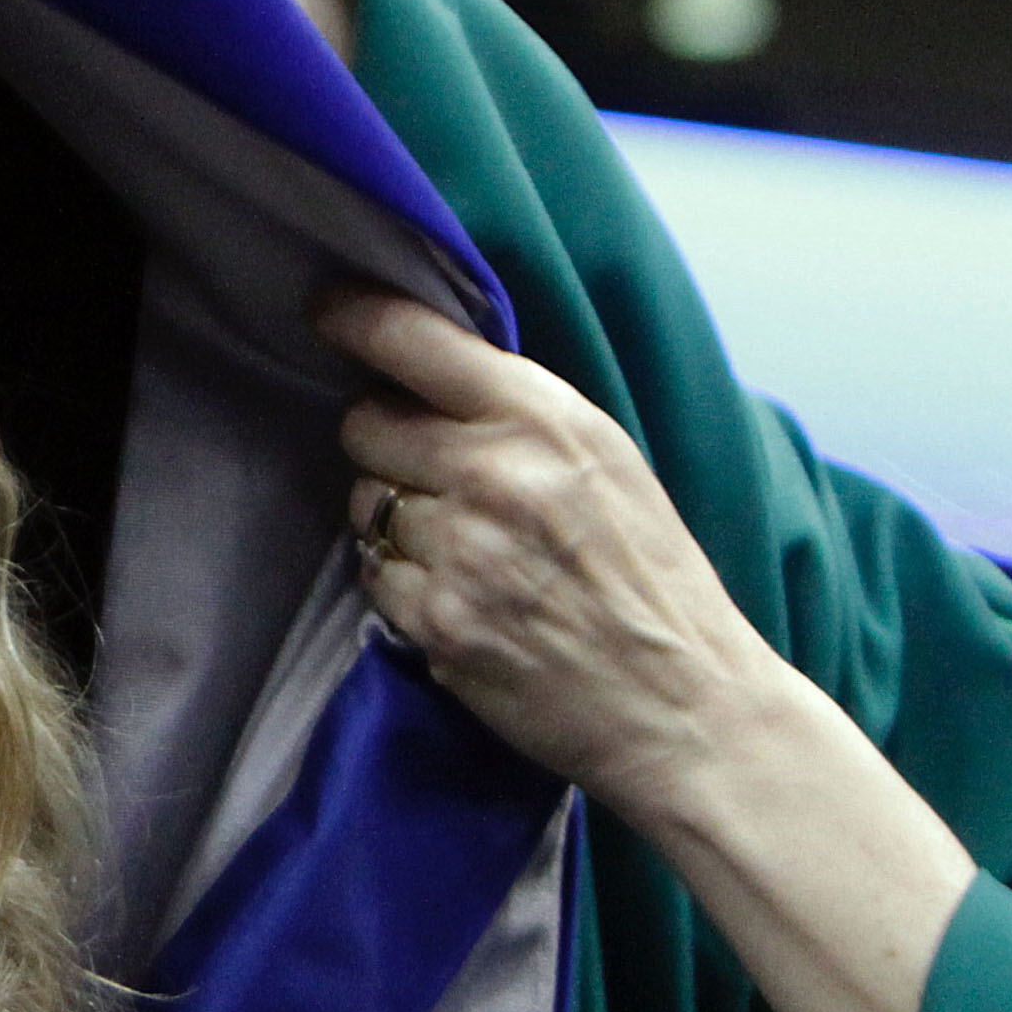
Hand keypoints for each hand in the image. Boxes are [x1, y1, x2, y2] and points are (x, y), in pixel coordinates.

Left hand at [313, 286, 788, 809]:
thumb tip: (424, 370)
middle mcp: (493, 474)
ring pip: (365, 504)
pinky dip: (404, 585)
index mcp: (543, 417)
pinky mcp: (437, 622)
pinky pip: (374, 577)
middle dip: (384, 442)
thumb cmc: (650, 576)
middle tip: (431, 473)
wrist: (684, 701)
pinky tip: (462, 597)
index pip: (412, 340)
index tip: (327, 311)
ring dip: (397, 521)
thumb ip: (518, 410)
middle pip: (365, 424)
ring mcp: (459, 551)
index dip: (355, 319)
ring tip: (468, 548)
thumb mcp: (606, 458)